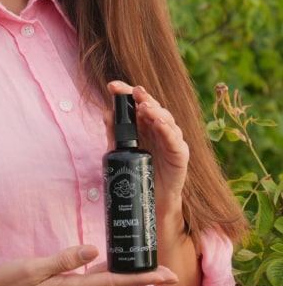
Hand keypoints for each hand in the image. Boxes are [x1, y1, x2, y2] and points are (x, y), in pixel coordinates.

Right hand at [0, 244, 177, 285]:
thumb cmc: (10, 284)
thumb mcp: (34, 267)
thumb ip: (64, 259)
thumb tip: (93, 250)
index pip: (115, 282)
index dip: (142, 278)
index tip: (167, 275)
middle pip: (117, 285)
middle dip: (143, 278)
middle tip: (168, 271)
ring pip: (107, 285)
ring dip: (129, 278)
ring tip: (148, 267)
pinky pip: (95, 284)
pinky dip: (111, 276)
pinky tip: (113, 266)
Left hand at [106, 81, 188, 218]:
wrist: (153, 198)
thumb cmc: (138, 170)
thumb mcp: (121, 150)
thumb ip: (114, 132)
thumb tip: (106, 113)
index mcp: (143, 123)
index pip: (135, 102)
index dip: (125, 92)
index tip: (112, 86)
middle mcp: (158, 127)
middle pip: (152, 106)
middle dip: (143, 97)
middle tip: (135, 91)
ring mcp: (171, 138)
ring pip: (165, 119)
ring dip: (155, 111)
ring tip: (144, 106)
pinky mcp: (180, 153)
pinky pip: (175, 139)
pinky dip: (167, 130)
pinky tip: (159, 123)